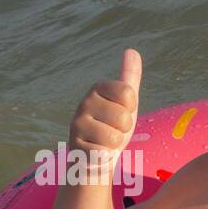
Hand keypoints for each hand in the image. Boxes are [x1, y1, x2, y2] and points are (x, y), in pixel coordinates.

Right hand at [68, 48, 141, 182]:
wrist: (96, 158)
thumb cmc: (113, 128)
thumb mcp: (126, 104)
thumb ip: (129, 78)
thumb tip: (132, 50)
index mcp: (97, 89)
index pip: (128, 92)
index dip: (131, 108)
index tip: (122, 112)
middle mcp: (84, 103)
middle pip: (123, 117)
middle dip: (124, 130)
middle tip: (113, 131)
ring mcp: (77, 125)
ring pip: (115, 137)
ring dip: (115, 144)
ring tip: (105, 141)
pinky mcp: (75, 147)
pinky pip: (104, 152)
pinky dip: (106, 156)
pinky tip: (97, 153)